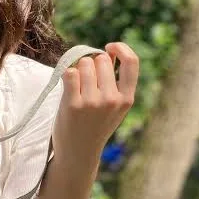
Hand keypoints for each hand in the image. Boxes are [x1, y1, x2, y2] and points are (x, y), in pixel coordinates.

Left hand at [52, 42, 138, 161]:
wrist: (79, 152)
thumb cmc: (94, 124)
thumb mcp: (113, 106)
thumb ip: (114, 81)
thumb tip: (108, 51)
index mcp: (126, 99)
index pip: (132, 62)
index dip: (121, 48)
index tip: (109, 47)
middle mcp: (112, 100)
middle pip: (101, 59)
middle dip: (92, 63)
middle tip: (86, 81)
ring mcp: (93, 102)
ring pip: (84, 64)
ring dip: (78, 69)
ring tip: (77, 87)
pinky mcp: (73, 104)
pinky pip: (70, 73)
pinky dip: (67, 75)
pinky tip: (68, 87)